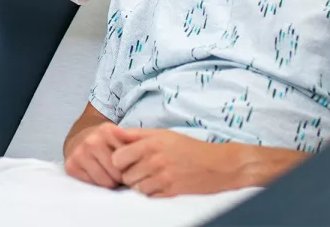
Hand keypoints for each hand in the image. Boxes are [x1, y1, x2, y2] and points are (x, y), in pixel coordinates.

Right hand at [64, 122, 131, 188]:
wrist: (79, 138)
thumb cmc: (105, 142)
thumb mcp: (119, 135)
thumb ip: (133, 140)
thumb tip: (148, 146)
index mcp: (107, 131)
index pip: (129, 160)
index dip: (132, 166)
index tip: (130, 164)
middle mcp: (92, 141)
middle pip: (118, 174)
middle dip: (121, 177)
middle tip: (119, 172)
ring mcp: (80, 153)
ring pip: (106, 182)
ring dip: (110, 182)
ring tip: (109, 173)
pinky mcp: (71, 165)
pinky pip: (92, 185)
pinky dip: (97, 183)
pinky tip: (96, 173)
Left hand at [112, 129, 236, 196]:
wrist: (216, 165)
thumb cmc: (186, 146)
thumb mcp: (161, 133)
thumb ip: (135, 134)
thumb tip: (113, 132)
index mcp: (150, 144)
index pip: (117, 158)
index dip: (118, 160)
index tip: (124, 160)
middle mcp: (154, 161)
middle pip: (125, 175)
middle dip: (128, 173)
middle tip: (136, 169)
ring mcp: (163, 178)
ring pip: (135, 188)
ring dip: (138, 184)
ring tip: (147, 177)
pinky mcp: (171, 191)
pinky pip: (149, 196)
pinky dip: (150, 192)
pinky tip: (156, 184)